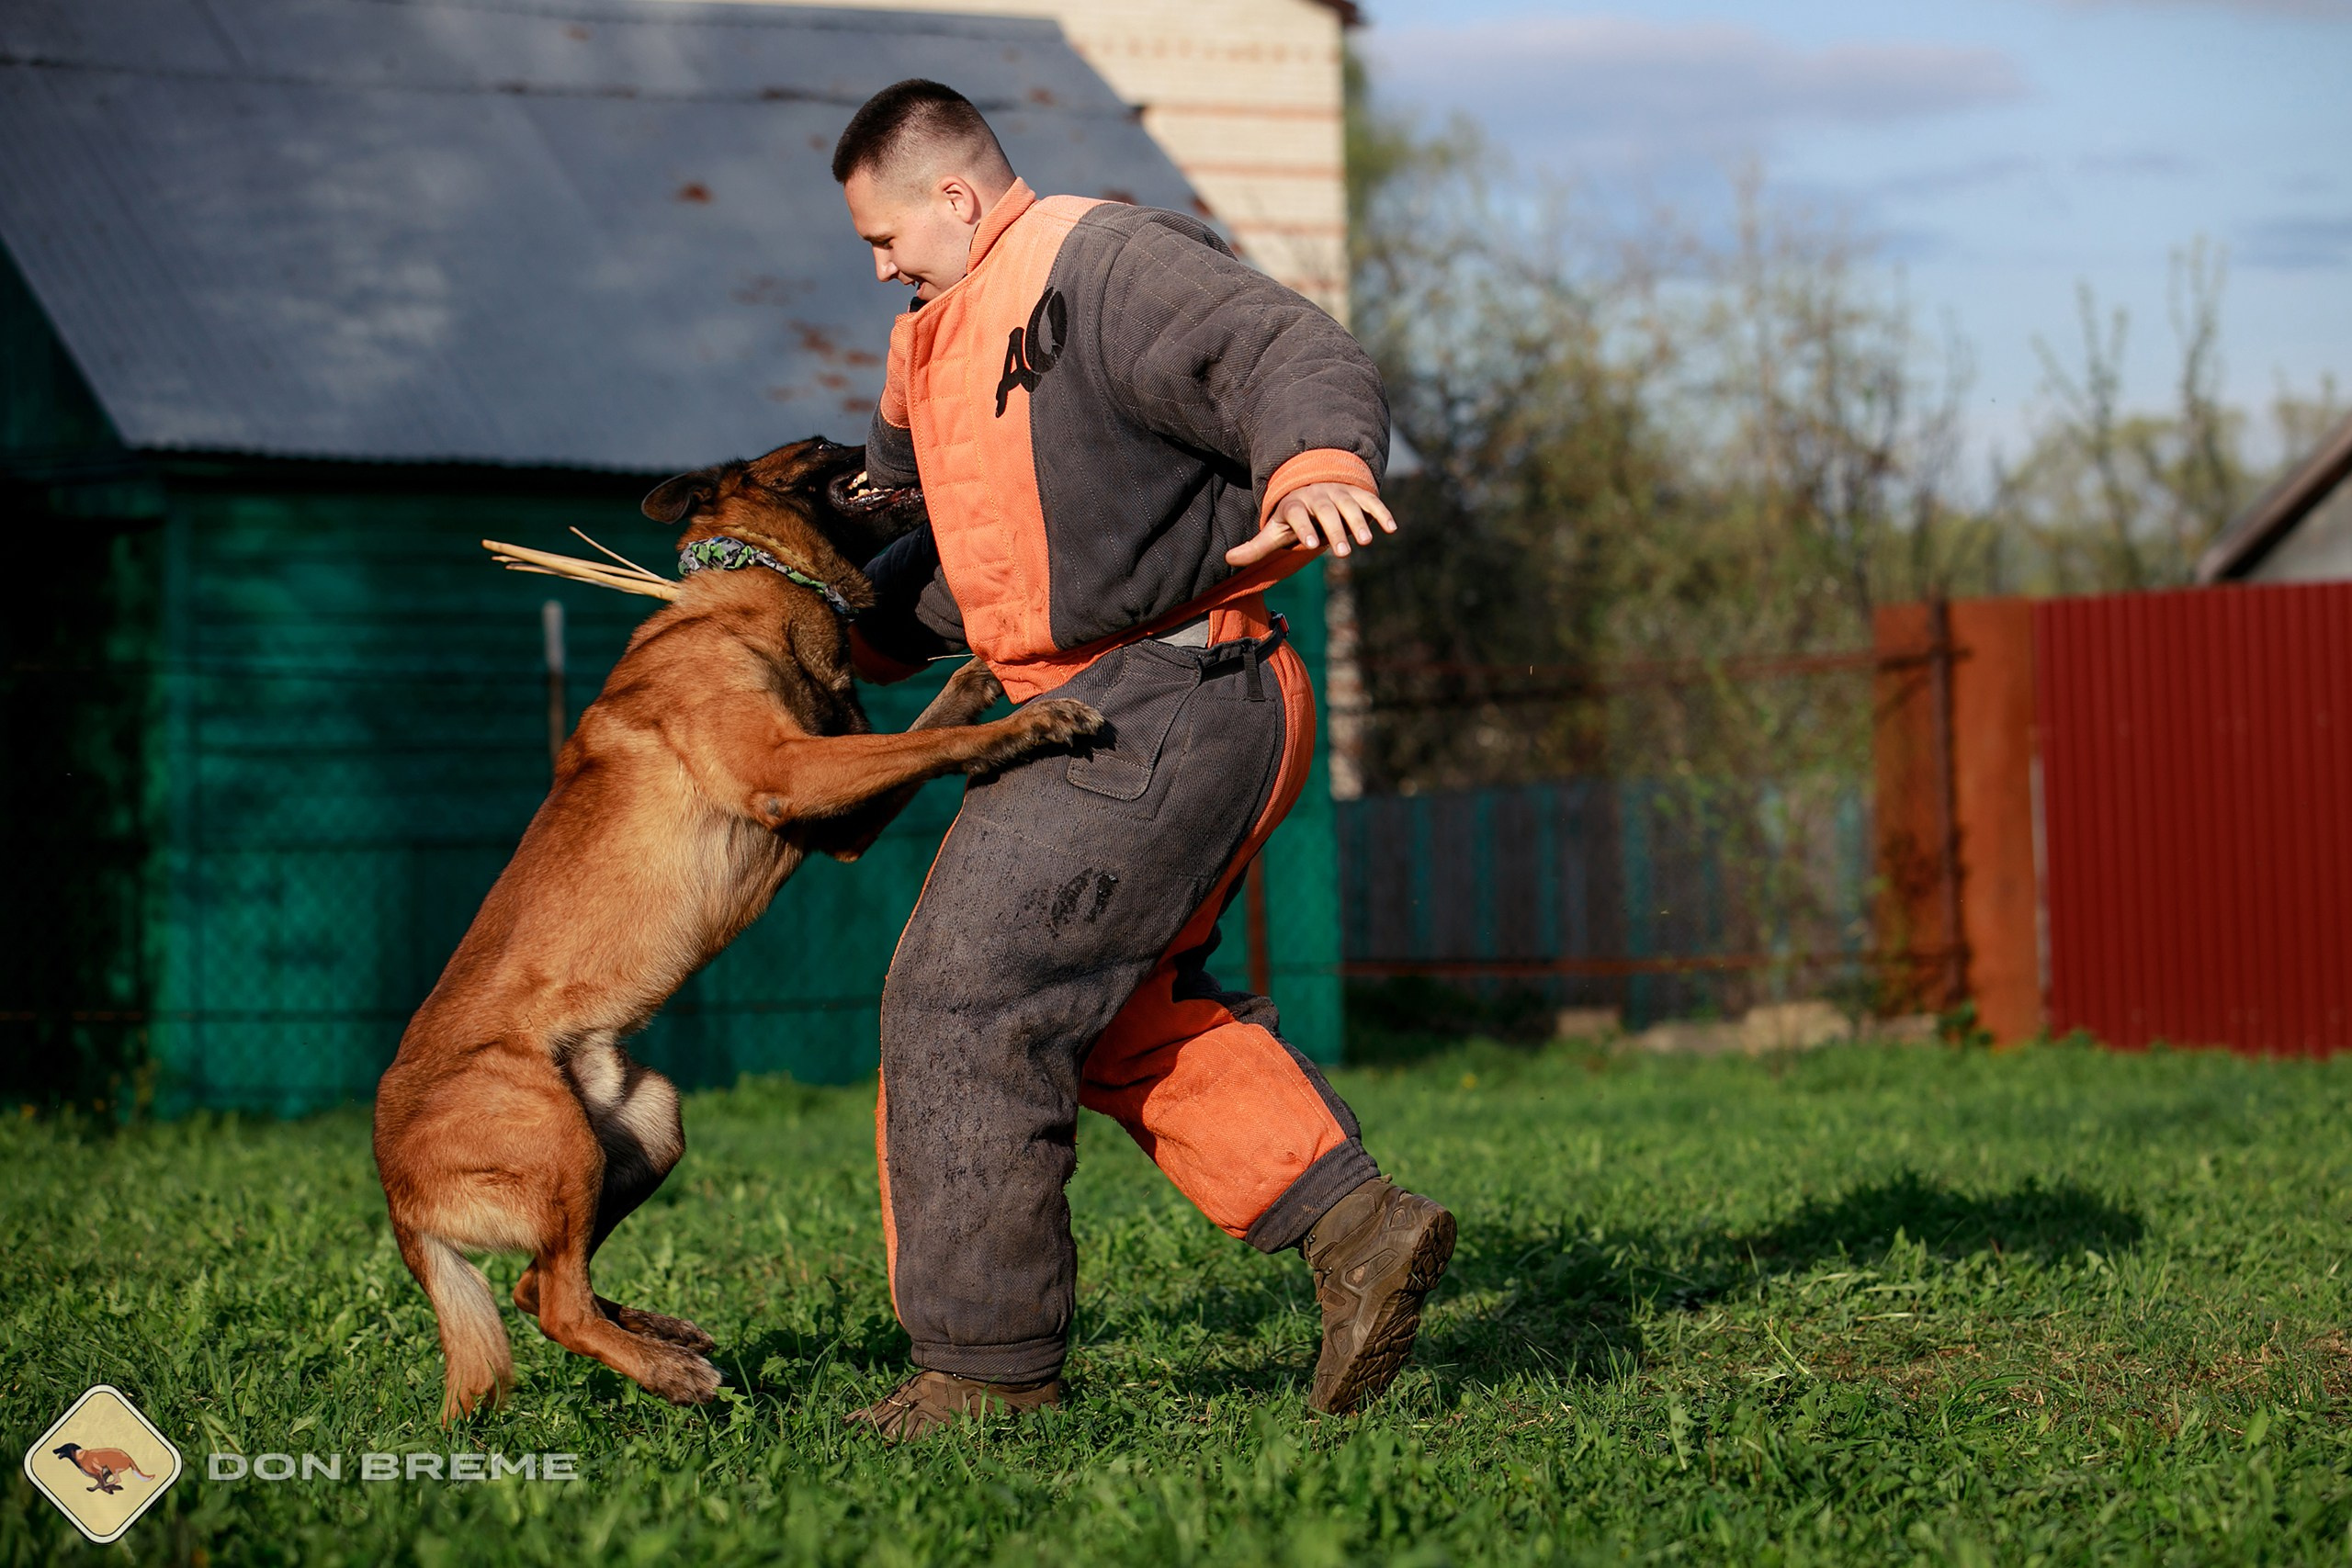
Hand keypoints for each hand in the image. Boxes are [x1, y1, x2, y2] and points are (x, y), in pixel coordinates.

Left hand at [1224, 482, 1397, 567]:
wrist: (1313, 483)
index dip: (1303, 527)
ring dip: (1359, 522)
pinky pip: (1371, 500)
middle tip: (1343, 553)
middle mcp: (1317, 496)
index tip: (1310, 544)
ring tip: (1365, 542)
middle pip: (1326, 511)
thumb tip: (1227, 560)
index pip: (1297, 514)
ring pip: (1349, 504)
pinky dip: (1381, 512)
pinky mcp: (1357, 493)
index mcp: (1294, 505)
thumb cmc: (1293, 516)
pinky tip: (1391, 529)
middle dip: (1334, 530)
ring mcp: (1338, 493)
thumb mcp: (1274, 530)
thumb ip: (1255, 547)